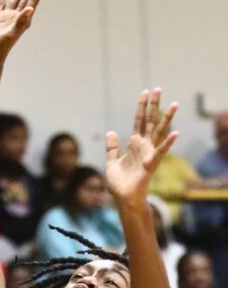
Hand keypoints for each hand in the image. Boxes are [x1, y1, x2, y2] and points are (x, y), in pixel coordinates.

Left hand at [106, 89, 178, 209]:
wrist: (123, 199)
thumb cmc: (119, 183)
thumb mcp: (111, 161)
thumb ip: (112, 147)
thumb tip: (111, 132)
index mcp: (134, 144)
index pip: (139, 120)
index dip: (141, 106)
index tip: (145, 92)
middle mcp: (143, 146)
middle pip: (150, 121)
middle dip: (154, 105)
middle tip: (158, 89)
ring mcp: (149, 153)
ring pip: (159, 132)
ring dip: (166, 118)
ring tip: (174, 104)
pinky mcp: (151, 163)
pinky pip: (160, 151)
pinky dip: (168, 143)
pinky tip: (176, 133)